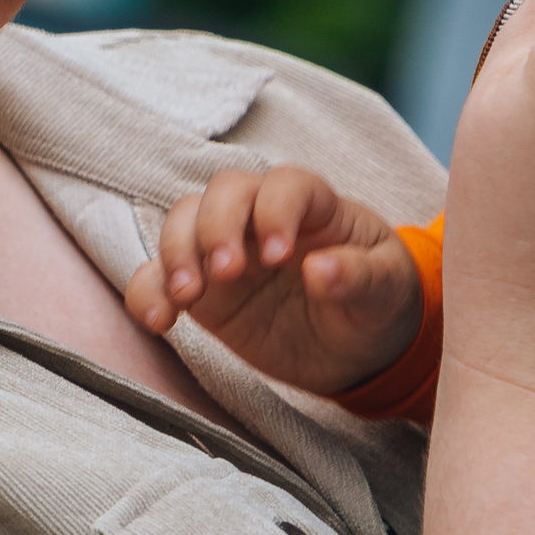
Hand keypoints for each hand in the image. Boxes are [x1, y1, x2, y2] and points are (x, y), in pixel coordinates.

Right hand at [123, 166, 423, 395]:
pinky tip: (159, 320)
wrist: (357, 349)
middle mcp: (262, 217)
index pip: (286, 185)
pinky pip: (158, 277)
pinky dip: (148, 292)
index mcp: (315, 206)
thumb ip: (359, 277)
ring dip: (176, 253)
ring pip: (182, 222)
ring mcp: (227, 249)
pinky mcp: (201, 290)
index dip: (276, 211)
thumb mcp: (386, 291)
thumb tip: (321, 269)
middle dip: (216, 227)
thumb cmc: (377, 303)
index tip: (279, 256)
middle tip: (226, 274)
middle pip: (223, 192)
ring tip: (188, 297)